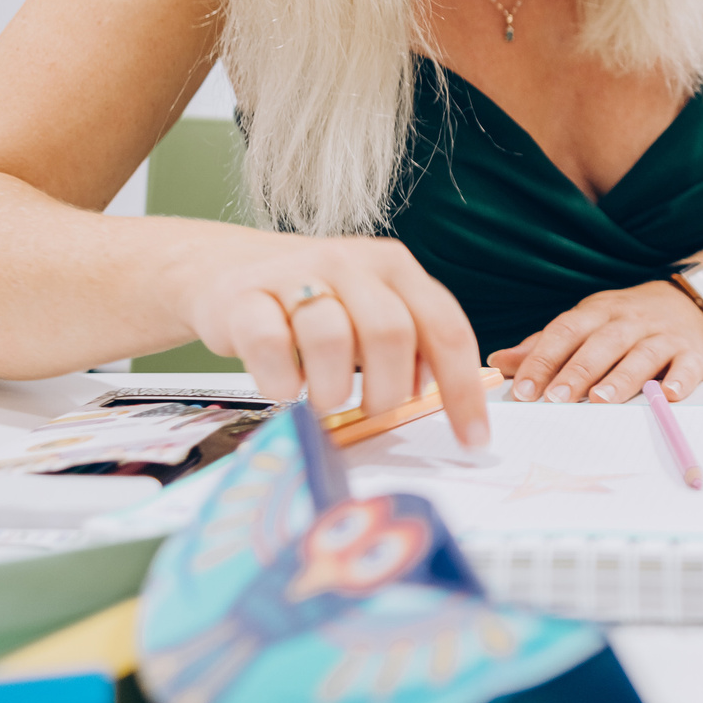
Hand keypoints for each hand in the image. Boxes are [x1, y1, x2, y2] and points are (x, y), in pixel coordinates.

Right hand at [185, 236, 488, 446]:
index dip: (462, 388)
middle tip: (372, 410)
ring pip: (331, 338)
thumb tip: (438, 397)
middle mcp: (351, 263)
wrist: (230, 271)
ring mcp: (296, 275)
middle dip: (388, 391)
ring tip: (326, 398)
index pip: (445, 327)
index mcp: (395, 268)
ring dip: (333, 390)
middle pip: (392, 334)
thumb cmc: (315, 306)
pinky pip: (270, 345)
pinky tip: (285, 387)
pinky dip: (282, 381)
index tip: (472, 439)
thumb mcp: (371, 314)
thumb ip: (411, 347)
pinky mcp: (244, 297)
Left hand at [490, 279, 702, 403]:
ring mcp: (663, 335)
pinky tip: (667, 395)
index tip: (524, 391)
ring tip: (602, 400)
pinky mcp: (693, 352)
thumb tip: (498, 362)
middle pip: (602, 343)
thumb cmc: (625, 322)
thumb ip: (544, 345)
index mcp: (597, 311)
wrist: (689, 300)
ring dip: (622, 377)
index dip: (543, 360)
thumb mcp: (585, 323)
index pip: (565, 331)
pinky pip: (687, 365)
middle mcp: (629, 320)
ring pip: (641, 354)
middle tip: (557, 400)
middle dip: (578, 372)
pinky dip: (679, 379)